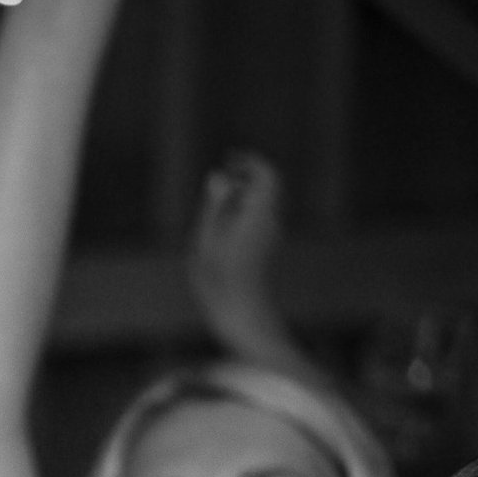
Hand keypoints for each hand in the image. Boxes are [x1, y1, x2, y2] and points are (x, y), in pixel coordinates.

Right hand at [186, 152, 283, 319]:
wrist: (242, 316)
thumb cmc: (219, 281)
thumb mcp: (206, 240)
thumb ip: (214, 205)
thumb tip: (218, 177)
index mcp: (259, 215)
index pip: (267, 175)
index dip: (250, 163)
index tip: (229, 160)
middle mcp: (271, 223)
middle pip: (267, 188)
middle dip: (244, 180)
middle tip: (217, 185)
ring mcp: (271, 237)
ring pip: (261, 205)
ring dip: (240, 200)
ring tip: (213, 214)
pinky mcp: (266, 250)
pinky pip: (257, 220)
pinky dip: (241, 215)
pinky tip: (219, 234)